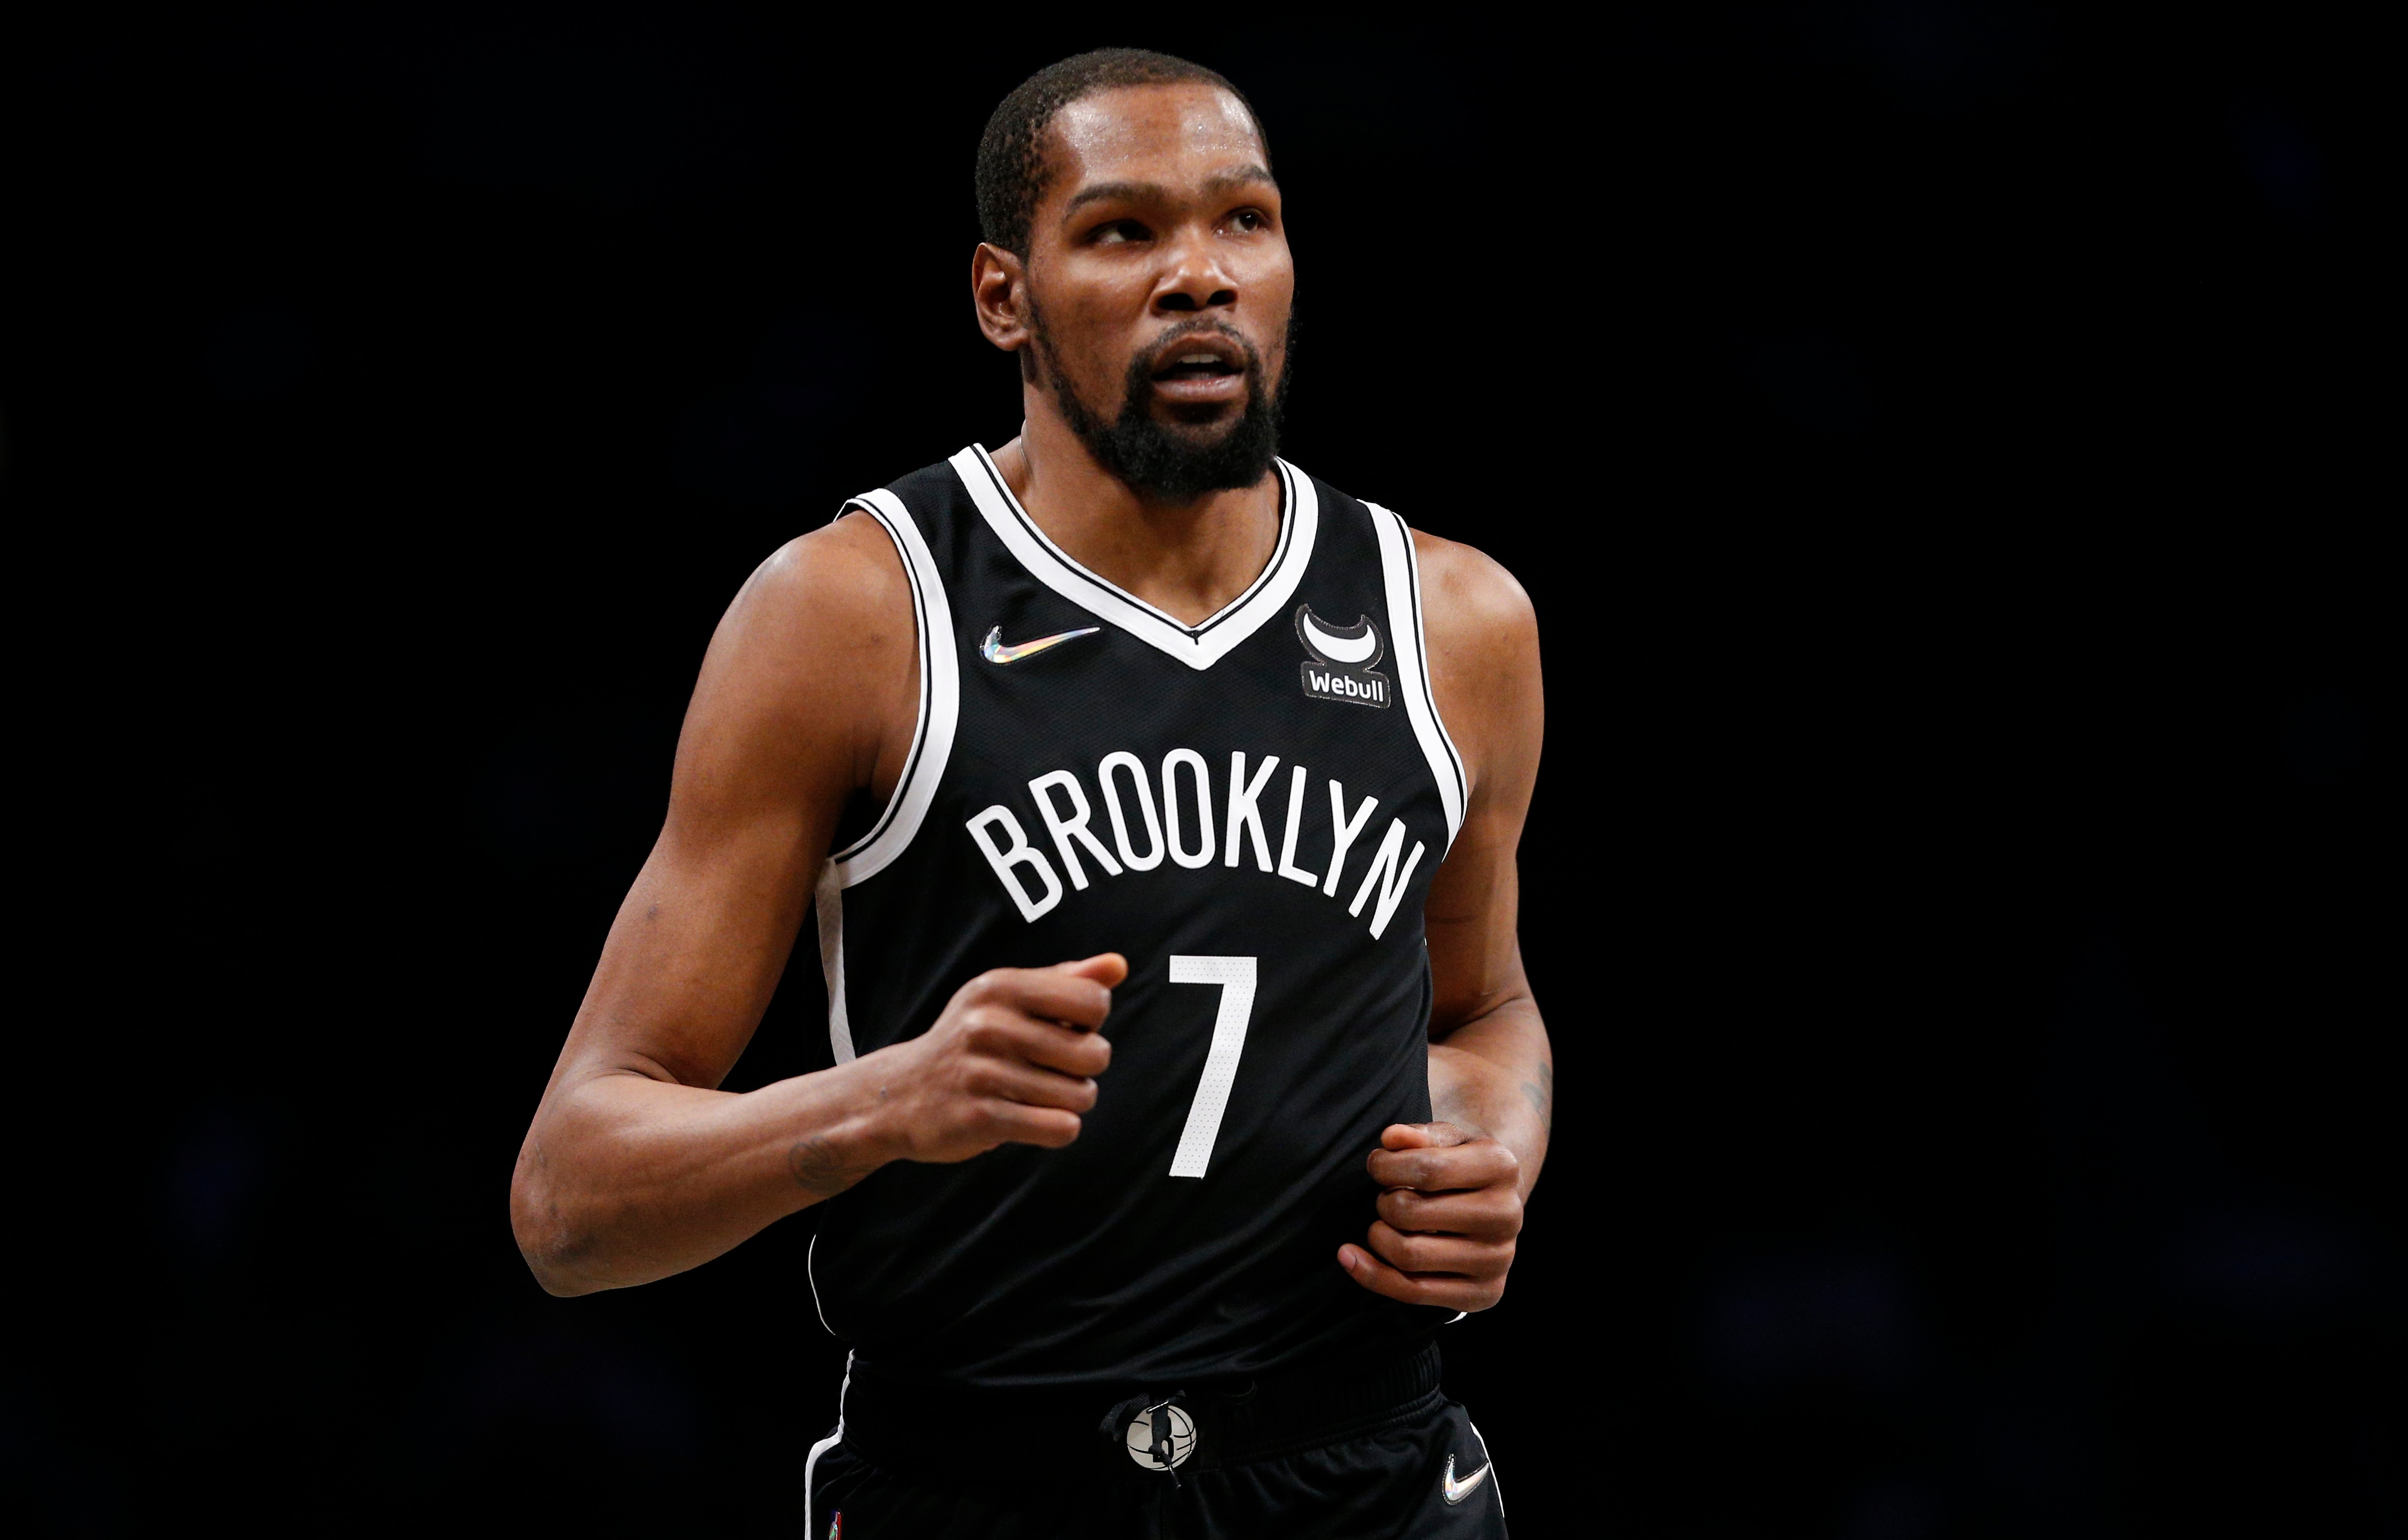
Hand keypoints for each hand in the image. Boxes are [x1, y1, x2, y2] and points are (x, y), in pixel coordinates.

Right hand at [858, 954, 1125, 1164]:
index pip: (1094, 1002)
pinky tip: (1031, 1119)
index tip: (1064, 1029)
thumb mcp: (1006, 1000)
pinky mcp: (980, 1118)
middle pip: (1095, 1054)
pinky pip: (1061, 1128)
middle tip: (1053, 1070)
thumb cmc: (970, 1041)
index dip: (1091, 1023)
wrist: (897, 1094)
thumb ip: (1066, 981)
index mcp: (1000, 986)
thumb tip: (1119, 966)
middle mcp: (989, 1024)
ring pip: (1081, 1096)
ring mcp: (983, 1072)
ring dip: (1069, 1102)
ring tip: (1036, 1094)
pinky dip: (1057, 1128)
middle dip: (1086, 1070)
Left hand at [1337, 1122, 1522, 1311]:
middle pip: (1410, 1213)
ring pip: (1408, 1255)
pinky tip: (1349, 1256)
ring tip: (1383, 1223)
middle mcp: (1507, 1215)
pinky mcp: (1484, 1294)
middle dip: (1383, 1202)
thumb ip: (1417, 1135)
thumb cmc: (1458, 1165)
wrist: (1492, 1205)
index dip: (1385, 1166)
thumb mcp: (1444, 1140)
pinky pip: (1413, 1291)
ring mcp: (1498, 1259)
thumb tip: (1390, 1138)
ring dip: (1378, 1236)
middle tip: (1386, 1197)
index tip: (1376, 1164)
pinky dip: (1371, 1274)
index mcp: (1502, 1167)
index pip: (1426, 1170)